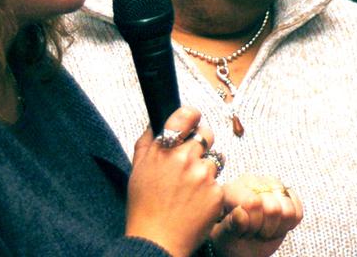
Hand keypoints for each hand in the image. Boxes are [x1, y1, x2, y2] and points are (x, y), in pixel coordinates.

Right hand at [126, 107, 223, 256]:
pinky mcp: (217, 194)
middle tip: (192, 158)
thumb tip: (158, 122)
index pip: (187, 115)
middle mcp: (185, 159)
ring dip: (206, 169)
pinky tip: (196, 203)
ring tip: (190, 188)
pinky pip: (219, 183)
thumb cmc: (144, 207)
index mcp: (164, 149)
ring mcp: (203, 176)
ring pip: (215, 160)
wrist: (157, 241)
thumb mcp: (137, 169)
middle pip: (207, 134)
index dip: (192, 115)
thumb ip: (148, 141)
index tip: (193, 119)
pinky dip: (211, 191)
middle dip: (202, 143)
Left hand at [210, 174, 303, 256]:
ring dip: (277, 227)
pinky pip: (298, 212)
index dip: (252, 224)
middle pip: (273, 209)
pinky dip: (288, 224)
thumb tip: (240, 213)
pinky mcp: (286, 193)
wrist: (241, 242)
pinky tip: (274, 225)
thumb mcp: (223, 236)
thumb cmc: (229, 238)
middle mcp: (252, 181)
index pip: (253, 203)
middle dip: (264, 228)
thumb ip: (230, 225)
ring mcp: (271, 185)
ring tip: (263, 228)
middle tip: (253, 231)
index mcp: (232, 189)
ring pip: (288, 210)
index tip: (243, 231)